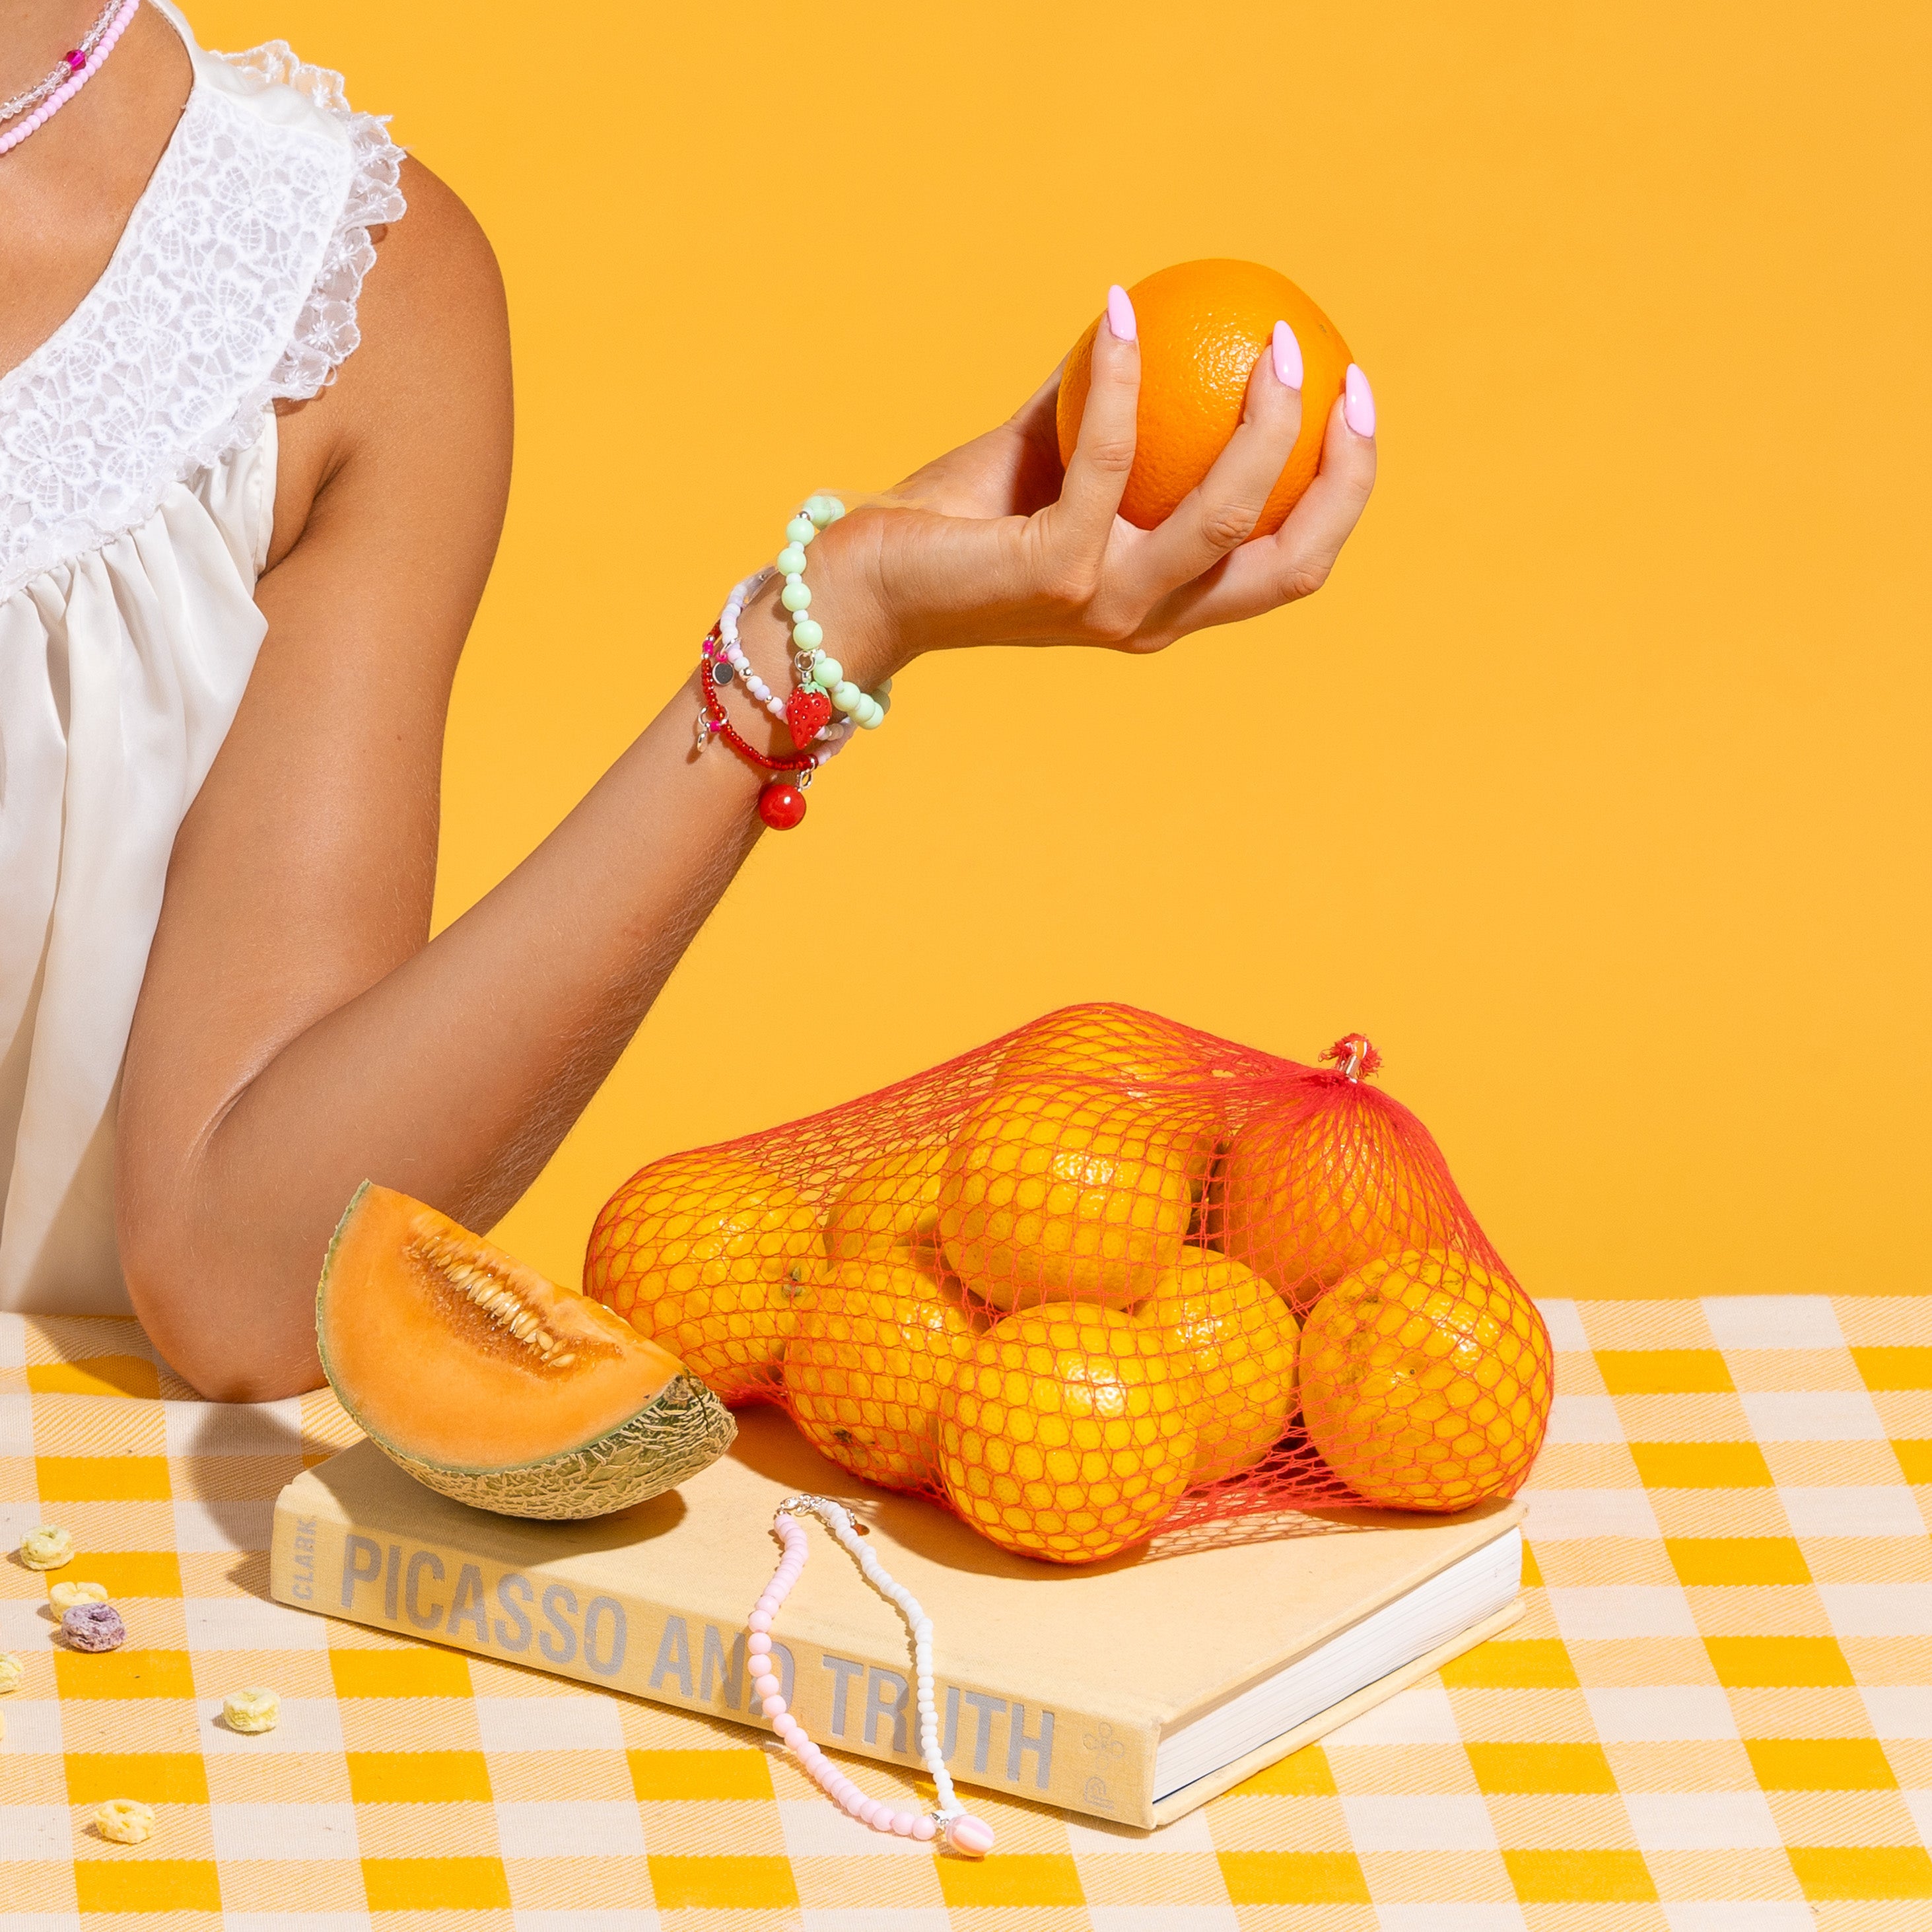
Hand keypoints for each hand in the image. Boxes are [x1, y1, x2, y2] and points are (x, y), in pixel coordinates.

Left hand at [810, 288, 1377, 683]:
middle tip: (1340, 373)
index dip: (1342, 493)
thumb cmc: (956, 524)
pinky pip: (1110, 460)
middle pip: (1289, 565)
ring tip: (1273, 339)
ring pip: (1222, 522)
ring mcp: (1105, 603)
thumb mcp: (1048, 463)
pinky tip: (1122, 312)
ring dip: (1262, 428)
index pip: (1287, 565)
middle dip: (1340, 476)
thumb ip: (1106, 412)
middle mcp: (1150, 618)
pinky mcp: (1054, 573)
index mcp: (1167, 602)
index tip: (1355, 402)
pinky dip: (1125, 379)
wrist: (865, 584)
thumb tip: (1162, 316)